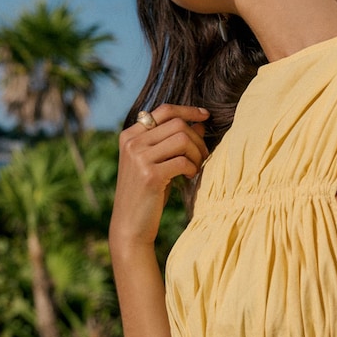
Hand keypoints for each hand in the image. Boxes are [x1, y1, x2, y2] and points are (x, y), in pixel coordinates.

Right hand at [110, 104, 209, 247]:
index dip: (188, 110)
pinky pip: (183, 161)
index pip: (164, 110)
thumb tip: (200, 123)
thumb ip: (173, 141)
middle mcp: (132, 142)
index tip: (206, 116)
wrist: (130, 225)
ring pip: (182, 139)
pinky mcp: (150, 175)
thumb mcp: (158, 163)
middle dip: (197, 138)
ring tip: (196, 167)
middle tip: (204, 155)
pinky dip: (192, 167)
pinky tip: (190, 177)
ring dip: (197, 153)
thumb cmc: (147, 193)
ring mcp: (139, 158)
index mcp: (130, 135)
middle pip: (177, 124)